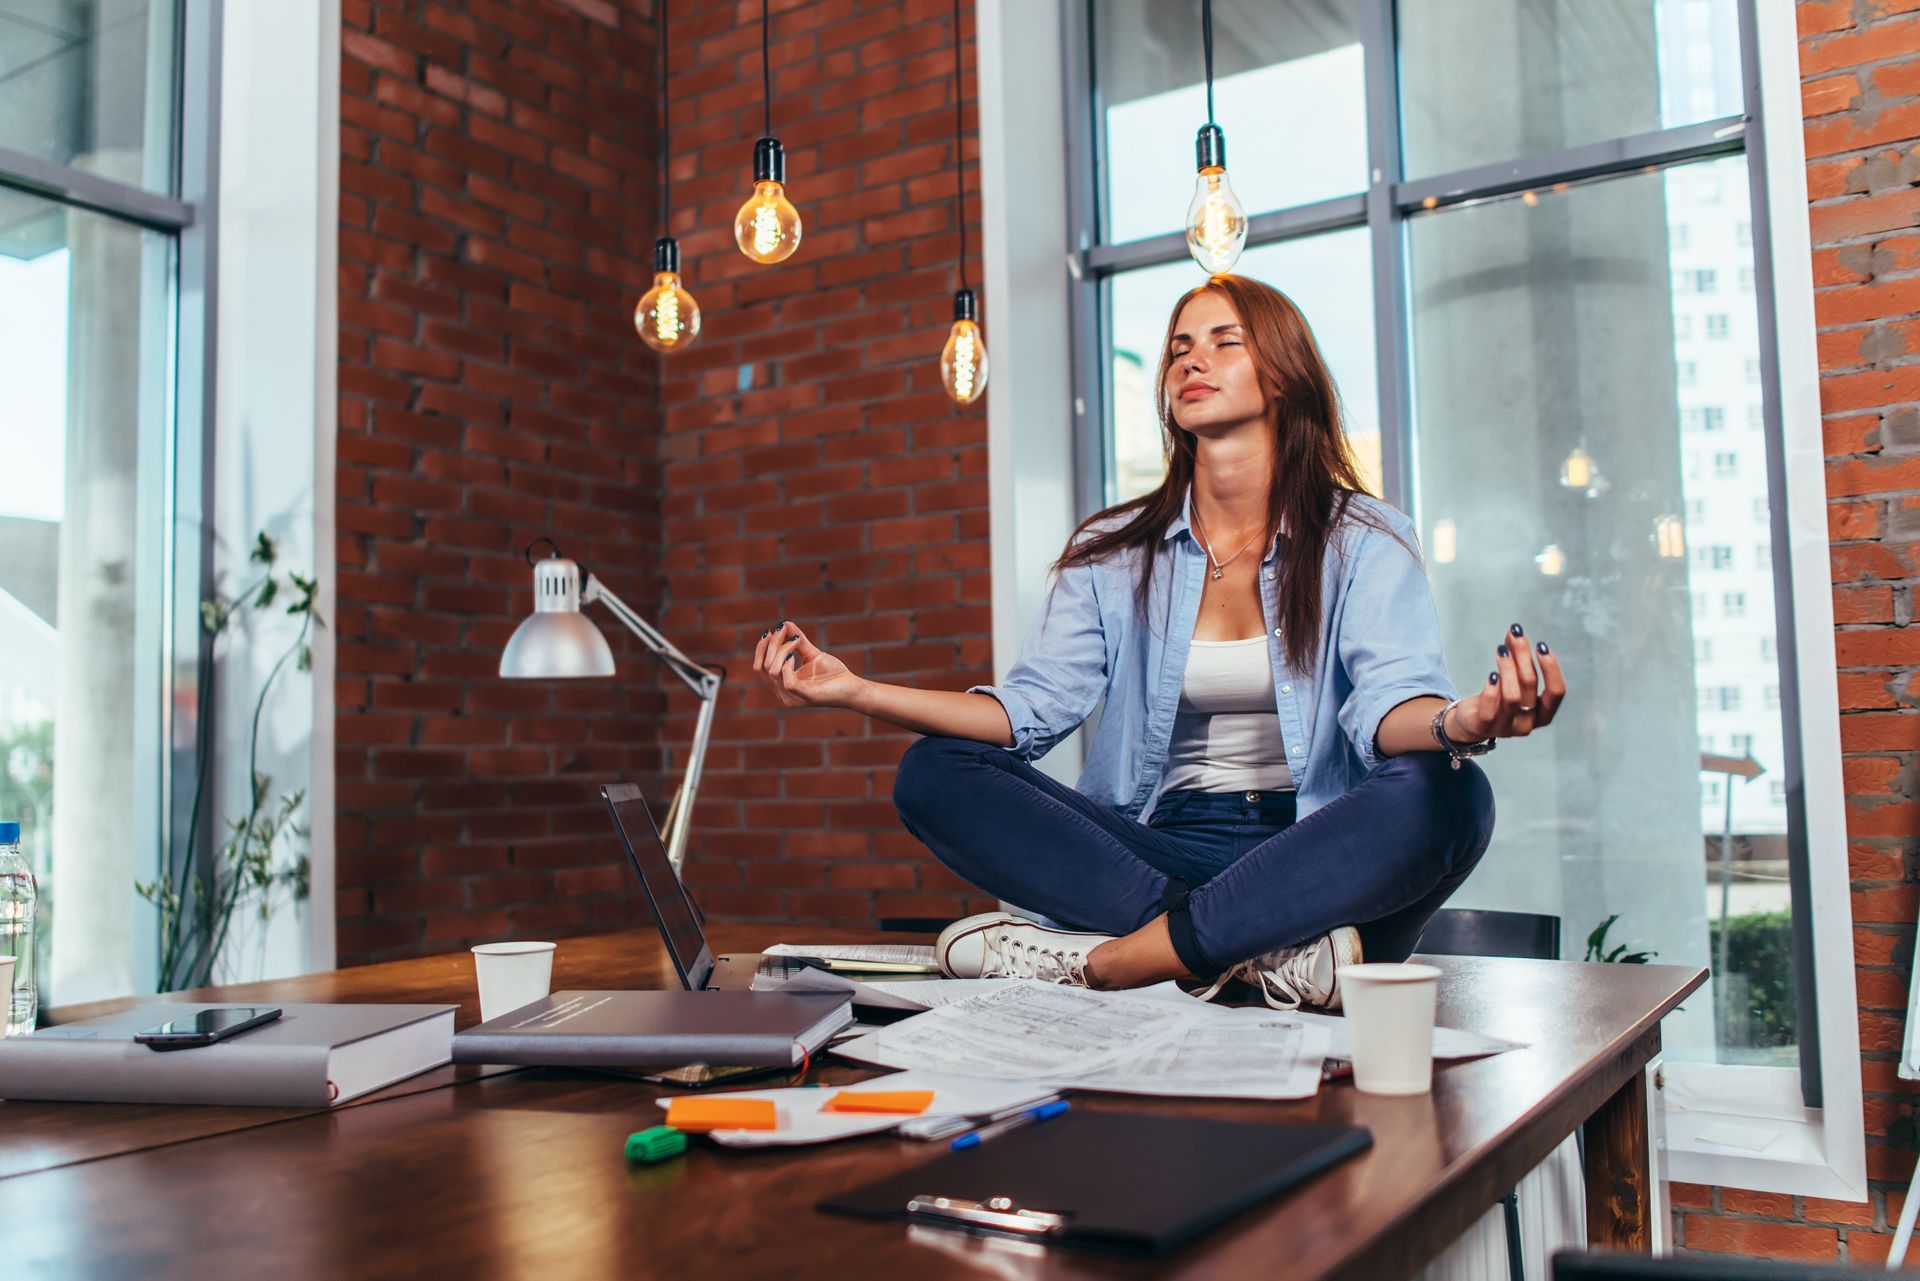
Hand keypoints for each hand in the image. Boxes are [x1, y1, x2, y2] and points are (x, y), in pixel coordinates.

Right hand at [753, 621, 864, 709]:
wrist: (853, 688)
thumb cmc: (833, 674)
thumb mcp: (811, 653)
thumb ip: (797, 640)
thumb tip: (784, 623)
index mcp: (782, 685)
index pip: (760, 667)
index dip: (761, 649)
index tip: (770, 631)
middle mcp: (784, 694)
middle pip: (765, 667)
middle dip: (772, 645)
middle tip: (782, 629)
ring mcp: (794, 698)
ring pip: (774, 672)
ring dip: (781, 651)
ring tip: (795, 641)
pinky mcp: (808, 697)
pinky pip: (789, 682)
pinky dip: (788, 665)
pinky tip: (793, 656)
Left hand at [1446, 623, 1565, 741]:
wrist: (1472, 721)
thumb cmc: (1499, 698)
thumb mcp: (1511, 679)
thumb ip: (1515, 657)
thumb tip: (1515, 631)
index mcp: (1544, 714)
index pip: (1557, 692)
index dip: (1551, 668)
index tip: (1541, 646)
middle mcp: (1529, 724)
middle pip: (1530, 685)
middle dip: (1523, 656)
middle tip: (1515, 634)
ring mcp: (1507, 728)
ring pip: (1512, 696)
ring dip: (1507, 668)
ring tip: (1500, 650)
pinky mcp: (1485, 728)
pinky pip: (1490, 710)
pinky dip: (1492, 690)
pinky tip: (1492, 675)